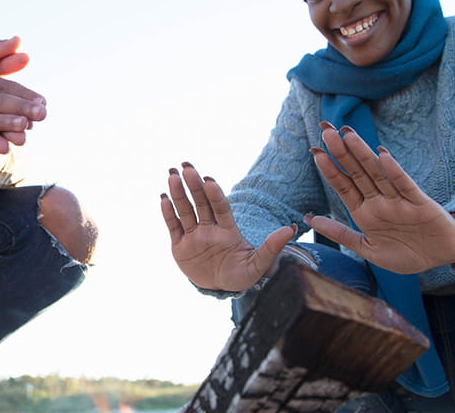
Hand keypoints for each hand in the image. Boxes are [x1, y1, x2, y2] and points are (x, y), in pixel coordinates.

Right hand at [160, 162, 296, 291]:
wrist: (221, 288)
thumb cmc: (242, 275)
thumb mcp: (259, 264)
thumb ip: (272, 247)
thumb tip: (290, 229)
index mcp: (228, 230)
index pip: (221, 208)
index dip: (215, 194)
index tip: (209, 181)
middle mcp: (210, 228)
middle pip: (201, 203)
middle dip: (194, 185)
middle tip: (186, 166)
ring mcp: (194, 236)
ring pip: (185, 211)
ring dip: (178, 193)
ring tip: (172, 175)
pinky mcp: (180, 246)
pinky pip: (173, 226)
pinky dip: (168, 213)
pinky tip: (163, 198)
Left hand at [307, 122, 454, 273]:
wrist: (442, 258)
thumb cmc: (406, 253)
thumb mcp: (367, 248)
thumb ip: (340, 233)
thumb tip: (308, 219)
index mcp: (364, 212)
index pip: (343, 185)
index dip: (329, 169)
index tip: (314, 151)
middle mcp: (379, 202)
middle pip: (357, 173)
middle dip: (341, 152)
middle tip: (327, 131)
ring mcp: (399, 201)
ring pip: (377, 173)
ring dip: (363, 154)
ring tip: (348, 135)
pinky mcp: (420, 204)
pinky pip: (405, 186)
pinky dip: (394, 172)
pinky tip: (383, 156)